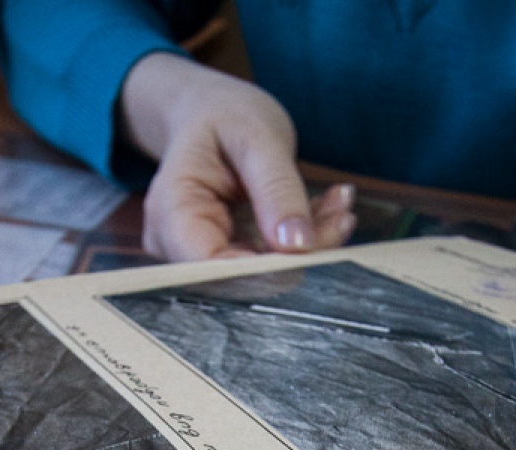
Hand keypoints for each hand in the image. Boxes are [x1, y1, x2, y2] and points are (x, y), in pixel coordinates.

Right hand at [119, 52, 354, 260]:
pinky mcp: (234, 252)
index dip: (259, 272)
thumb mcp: (256, 136)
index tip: (309, 249)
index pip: (210, 266)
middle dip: (296, 253)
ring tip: (340, 203)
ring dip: (311, 242)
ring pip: (265, 269)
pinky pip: (274, 256)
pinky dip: (308, 234)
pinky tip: (331, 205)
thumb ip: (277, 190)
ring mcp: (206, 250)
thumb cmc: (224, 114)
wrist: (211, 111)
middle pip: (239, 274)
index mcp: (173, 210)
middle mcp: (181, 241)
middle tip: (342, 216)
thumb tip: (297, 246)